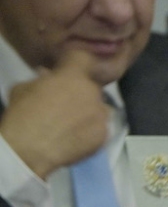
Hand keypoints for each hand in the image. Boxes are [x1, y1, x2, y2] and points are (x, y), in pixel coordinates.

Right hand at [0, 48, 108, 179]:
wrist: (31, 148)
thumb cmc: (23, 114)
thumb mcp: (24, 88)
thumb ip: (43, 80)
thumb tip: (49, 77)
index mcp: (73, 76)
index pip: (84, 58)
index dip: (77, 63)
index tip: (68, 70)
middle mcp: (92, 92)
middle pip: (91, 87)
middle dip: (80, 92)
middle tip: (65, 102)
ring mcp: (101, 114)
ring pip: (98, 108)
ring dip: (88, 111)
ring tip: (71, 122)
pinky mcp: (105, 135)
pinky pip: (100, 128)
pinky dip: (90, 130)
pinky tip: (75, 137)